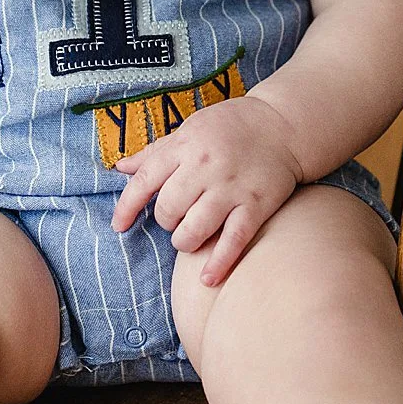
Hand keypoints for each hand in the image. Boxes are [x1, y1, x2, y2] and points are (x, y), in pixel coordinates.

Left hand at [111, 95, 303, 286]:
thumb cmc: (230, 127)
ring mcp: (231, 188)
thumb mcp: (189, 130)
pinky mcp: (256, 205)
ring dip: (185, 241)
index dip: (127, 207)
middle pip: (168, 210)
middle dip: (166, 221)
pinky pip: (233, 240)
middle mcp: (205, 167)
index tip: (118, 226)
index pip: (144, 181)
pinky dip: (219, 263)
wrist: (284, 125)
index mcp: (185, 146)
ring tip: (190, 238)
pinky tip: (208, 278)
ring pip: (194, 230)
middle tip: (177, 218)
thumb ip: (155, 152)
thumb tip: (120, 167)